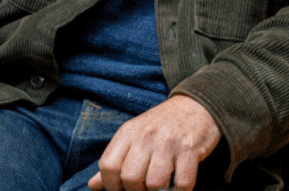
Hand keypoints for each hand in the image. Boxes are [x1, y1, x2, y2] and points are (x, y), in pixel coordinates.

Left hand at [87, 95, 220, 190]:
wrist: (195, 106)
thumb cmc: (160, 125)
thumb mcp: (133, 136)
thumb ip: (114, 160)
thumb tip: (93, 185)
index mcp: (127, 132)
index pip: (108, 165)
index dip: (111, 185)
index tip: (120, 190)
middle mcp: (146, 135)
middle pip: (130, 178)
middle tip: (142, 190)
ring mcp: (168, 142)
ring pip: (155, 184)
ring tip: (159, 189)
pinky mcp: (190, 150)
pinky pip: (182, 184)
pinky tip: (177, 186)